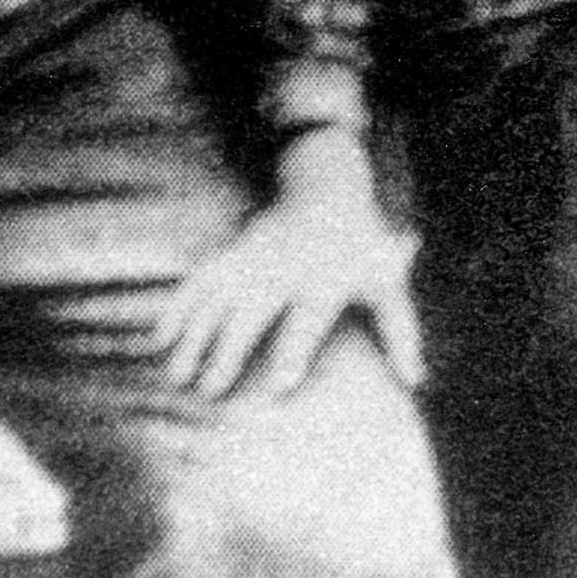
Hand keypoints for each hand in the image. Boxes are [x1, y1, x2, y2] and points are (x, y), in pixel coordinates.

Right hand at [157, 159, 423, 401]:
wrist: (327, 187)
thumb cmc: (362, 248)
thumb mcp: (387, 281)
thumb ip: (402, 330)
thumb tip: (417, 380)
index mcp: (323, 275)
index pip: (307, 318)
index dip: (293, 351)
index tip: (279, 387)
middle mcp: (282, 266)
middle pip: (252, 309)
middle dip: (229, 347)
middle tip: (211, 389)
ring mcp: (251, 257)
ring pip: (217, 297)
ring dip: (195, 334)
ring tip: (178, 376)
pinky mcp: (232, 252)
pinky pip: (198, 280)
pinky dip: (178, 307)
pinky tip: (158, 338)